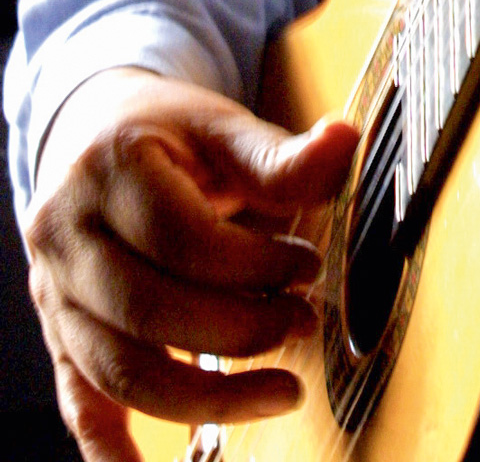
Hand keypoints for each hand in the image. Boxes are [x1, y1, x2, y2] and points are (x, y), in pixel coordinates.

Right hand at [24, 68, 358, 461]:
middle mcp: (67, 237)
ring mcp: (56, 293)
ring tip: (283, 393)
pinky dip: (112, 449)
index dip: (255, 265)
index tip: (308, 268)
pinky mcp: (61, 333)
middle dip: (240, 333)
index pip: (182, 240)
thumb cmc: (169, 134)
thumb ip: (282, 155)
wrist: (94, 135)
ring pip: (119, 369)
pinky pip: (80, 401)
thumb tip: (344, 142)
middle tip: (304, 324)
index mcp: (109, 173)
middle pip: (149, 313)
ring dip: (206, 399)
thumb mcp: (224, 128)